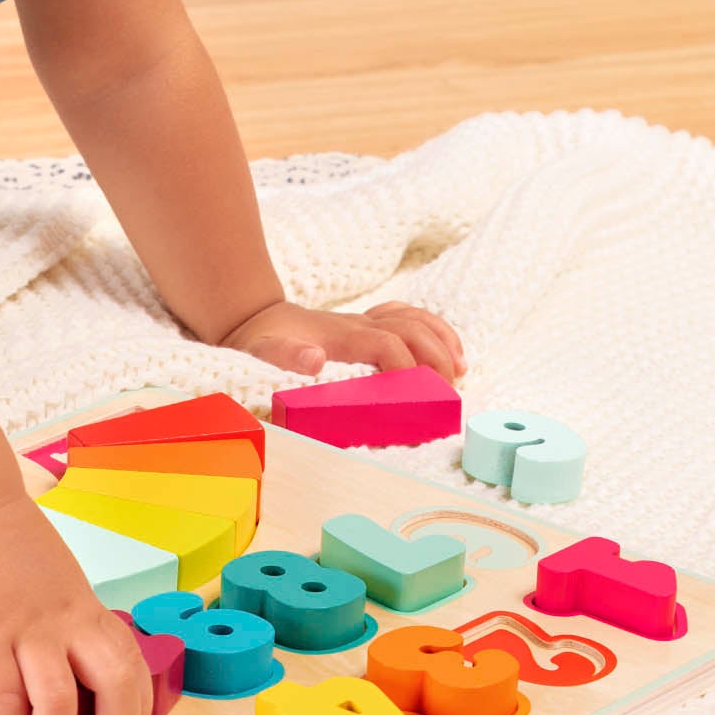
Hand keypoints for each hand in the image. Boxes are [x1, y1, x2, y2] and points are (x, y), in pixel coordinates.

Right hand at [0, 491, 152, 714]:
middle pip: (118, 689)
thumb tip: (74, 674)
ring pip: (59, 709)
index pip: (134, 666)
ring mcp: (24, 630)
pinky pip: (5, 704)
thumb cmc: (4, 539)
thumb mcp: (57, 578)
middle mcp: (65, 621)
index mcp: (85, 607)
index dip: (134, 709)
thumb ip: (69, 621)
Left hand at [222, 297, 465, 381]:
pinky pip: (409, 316)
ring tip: (460, 371)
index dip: (406, 368)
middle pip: (411, 330)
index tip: (418, 398)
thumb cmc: (260, 341)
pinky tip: (449, 349)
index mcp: (340, 336)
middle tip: (447, 395)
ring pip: (415, 319)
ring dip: (442, 341)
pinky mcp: (367, 324)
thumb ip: (285, 355)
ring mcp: (365, 321)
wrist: (254, 318)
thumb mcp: (262, 351)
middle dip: (436, 359)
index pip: (387, 344)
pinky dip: (434, 329)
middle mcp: (358, 324)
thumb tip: (315, 358)